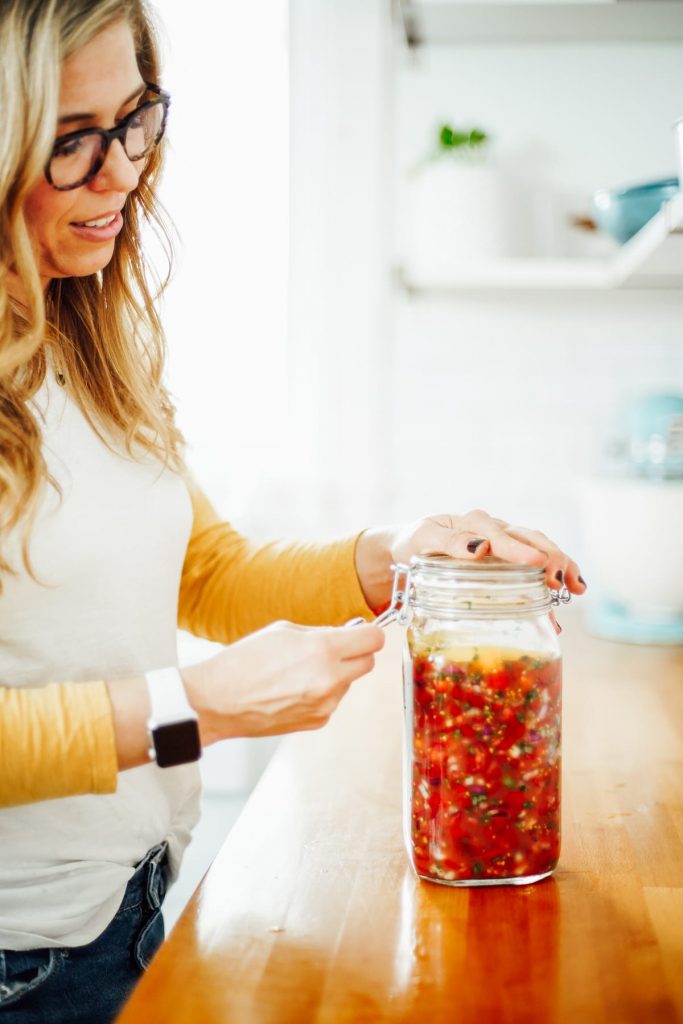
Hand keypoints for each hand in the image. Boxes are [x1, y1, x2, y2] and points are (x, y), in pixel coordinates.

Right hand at [182, 620, 384, 744]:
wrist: (217, 701)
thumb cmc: (242, 663)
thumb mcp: (283, 630)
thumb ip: (320, 633)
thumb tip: (344, 635)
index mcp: (323, 650)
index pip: (373, 639)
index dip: (369, 633)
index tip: (363, 632)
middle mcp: (330, 679)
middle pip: (368, 662)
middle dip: (355, 653)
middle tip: (334, 649)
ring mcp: (325, 704)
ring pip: (348, 682)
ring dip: (335, 674)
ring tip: (299, 671)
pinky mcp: (318, 721)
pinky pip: (332, 700)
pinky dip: (321, 693)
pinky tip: (293, 689)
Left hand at [355, 509, 586, 616]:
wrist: (408, 549)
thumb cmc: (415, 542)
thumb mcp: (424, 538)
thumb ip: (448, 542)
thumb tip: (479, 548)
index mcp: (475, 523)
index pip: (503, 535)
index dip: (522, 550)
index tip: (539, 563)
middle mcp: (494, 531)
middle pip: (532, 539)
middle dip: (553, 558)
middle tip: (565, 582)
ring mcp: (504, 546)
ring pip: (539, 551)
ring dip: (561, 567)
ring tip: (577, 587)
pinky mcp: (506, 563)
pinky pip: (532, 571)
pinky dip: (549, 586)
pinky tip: (558, 607)